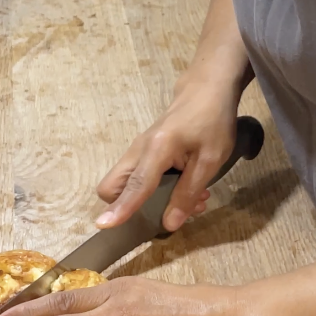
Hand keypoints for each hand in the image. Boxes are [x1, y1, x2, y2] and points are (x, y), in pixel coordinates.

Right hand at [96, 83, 239, 231]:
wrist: (207, 89)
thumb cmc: (212, 121)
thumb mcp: (209, 161)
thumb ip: (188, 192)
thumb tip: (169, 224)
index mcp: (156, 149)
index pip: (135, 185)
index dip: (120, 208)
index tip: (104, 227)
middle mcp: (138, 149)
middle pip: (113, 185)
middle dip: (128, 206)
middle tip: (167, 212)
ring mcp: (139, 149)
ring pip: (127, 183)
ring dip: (148, 200)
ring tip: (193, 200)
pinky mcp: (145, 150)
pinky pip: (138, 176)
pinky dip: (154, 189)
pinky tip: (187, 187)